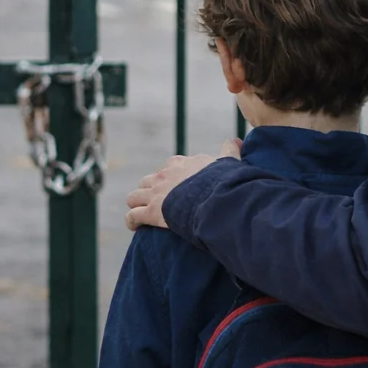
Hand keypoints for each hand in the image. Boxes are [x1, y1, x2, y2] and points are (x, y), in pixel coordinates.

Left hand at [124, 139, 242, 231]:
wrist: (216, 198)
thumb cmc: (223, 181)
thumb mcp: (228, 162)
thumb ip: (230, 151)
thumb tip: (236, 140)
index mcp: (181, 164)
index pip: (169, 167)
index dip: (171, 179)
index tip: (176, 189)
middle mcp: (164, 175)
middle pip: (148, 181)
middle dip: (150, 191)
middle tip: (158, 203)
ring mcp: (156, 193)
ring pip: (134, 196)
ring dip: (137, 204)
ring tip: (142, 213)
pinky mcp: (152, 211)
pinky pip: (133, 216)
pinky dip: (132, 221)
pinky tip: (135, 227)